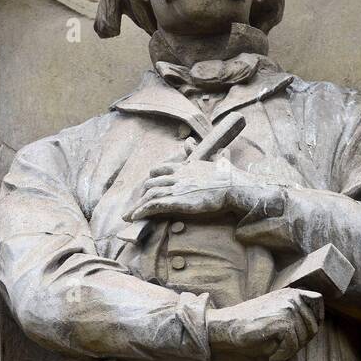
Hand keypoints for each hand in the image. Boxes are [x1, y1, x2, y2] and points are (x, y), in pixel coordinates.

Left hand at [123, 157, 262, 222]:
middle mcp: (177, 176)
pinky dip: (143, 211)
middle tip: (136, 205)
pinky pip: (154, 205)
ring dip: (138, 206)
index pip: (162, 169)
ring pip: (150, 195)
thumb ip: (205, 153)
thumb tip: (197, 143)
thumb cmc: (227, 176)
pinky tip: (135, 217)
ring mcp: (176, 188)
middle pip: (152, 183)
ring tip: (128, 216)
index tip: (148, 186)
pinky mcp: (177, 201)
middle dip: (142, 194)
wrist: (231, 185)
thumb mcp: (215, 159)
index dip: (153, 178)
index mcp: (185, 167)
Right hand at [207, 288, 323, 360]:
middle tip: (284, 349)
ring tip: (276, 352)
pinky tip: (273, 356)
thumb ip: (296, 317)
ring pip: (303, 338)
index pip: (318, 302)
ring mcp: (287, 307)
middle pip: (313, 326)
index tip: (301, 335)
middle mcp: (291, 296)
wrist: (228, 326)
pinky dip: (284, 355)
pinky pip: (293, 345)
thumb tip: (315, 329)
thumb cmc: (252, 326)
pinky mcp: (282, 321)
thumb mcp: (277, 315)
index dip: (315, 321)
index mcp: (291, 292)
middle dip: (301, 342)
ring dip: (291, 351)